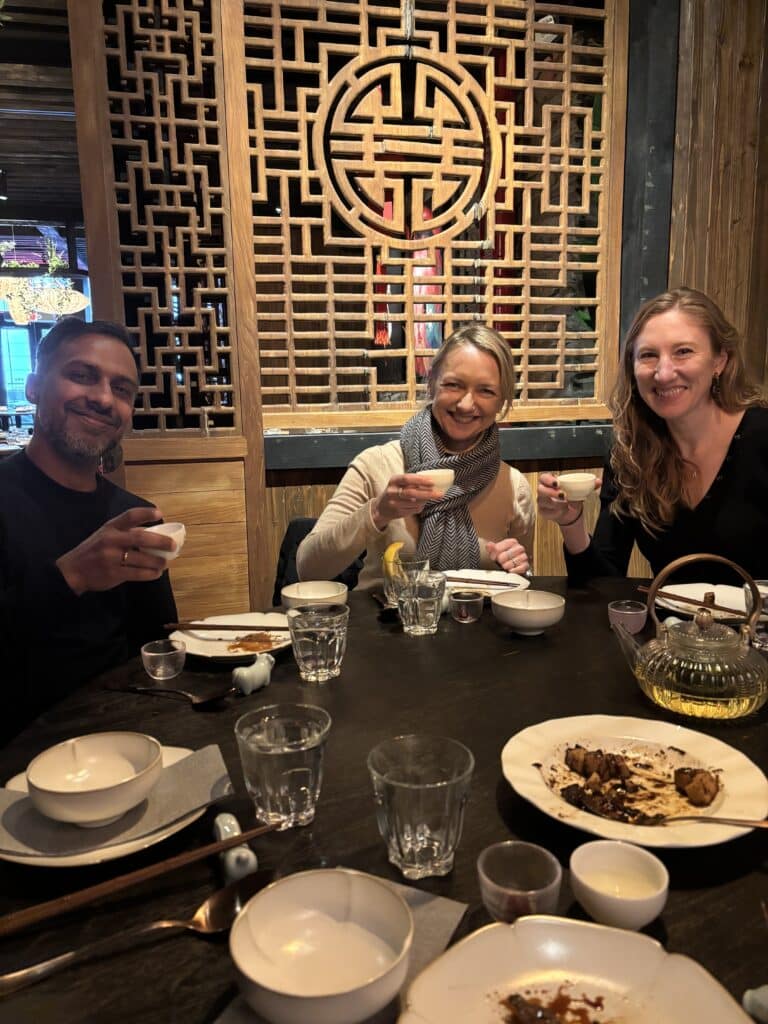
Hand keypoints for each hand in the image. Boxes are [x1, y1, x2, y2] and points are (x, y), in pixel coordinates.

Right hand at [56, 507, 174, 595]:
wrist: (72, 571)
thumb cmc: (93, 551)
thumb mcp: (104, 536)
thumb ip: (124, 533)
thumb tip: (151, 533)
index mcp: (110, 528)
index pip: (129, 516)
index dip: (146, 513)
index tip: (160, 513)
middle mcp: (111, 540)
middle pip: (140, 538)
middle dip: (160, 541)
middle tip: (173, 545)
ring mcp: (112, 558)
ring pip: (142, 559)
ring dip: (158, 561)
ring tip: (166, 563)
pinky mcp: (114, 574)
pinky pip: (138, 574)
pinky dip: (150, 574)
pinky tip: (156, 573)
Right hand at [371, 474, 441, 529]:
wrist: (380, 508)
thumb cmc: (394, 492)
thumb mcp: (398, 483)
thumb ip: (411, 481)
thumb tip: (431, 481)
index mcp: (393, 481)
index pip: (407, 479)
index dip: (420, 480)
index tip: (432, 482)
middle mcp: (392, 492)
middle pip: (412, 493)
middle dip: (427, 493)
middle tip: (440, 493)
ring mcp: (394, 503)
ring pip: (415, 503)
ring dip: (425, 500)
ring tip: (432, 497)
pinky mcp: (397, 512)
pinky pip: (413, 510)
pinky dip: (421, 507)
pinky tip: (422, 504)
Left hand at [486, 537, 529, 574]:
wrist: (512, 564)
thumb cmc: (504, 556)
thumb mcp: (497, 551)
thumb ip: (491, 547)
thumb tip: (489, 545)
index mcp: (512, 542)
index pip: (498, 548)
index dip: (493, 554)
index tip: (493, 557)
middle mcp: (519, 548)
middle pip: (505, 555)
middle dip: (500, 561)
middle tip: (500, 562)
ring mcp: (524, 556)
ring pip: (512, 562)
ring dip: (507, 566)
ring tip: (505, 566)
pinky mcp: (526, 565)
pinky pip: (519, 568)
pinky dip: (513, 570)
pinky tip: (510, 570)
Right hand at [537, 472, 585, 525]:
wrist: (571, 512)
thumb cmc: (572, 497)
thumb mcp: (581, 490)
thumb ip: (590, 485)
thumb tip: (599, 481)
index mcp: (550, 482)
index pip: (543, 477)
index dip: (548, 479)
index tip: (558, 483)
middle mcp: (543, 491)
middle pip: (540, 489)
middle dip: (551, 492)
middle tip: (563, 495)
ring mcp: (542, 502)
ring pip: (542, 501)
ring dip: (555, 503)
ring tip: (565, 504)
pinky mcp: (543, 511)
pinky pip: (545, 512)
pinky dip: (555, 512)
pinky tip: (562, 511)